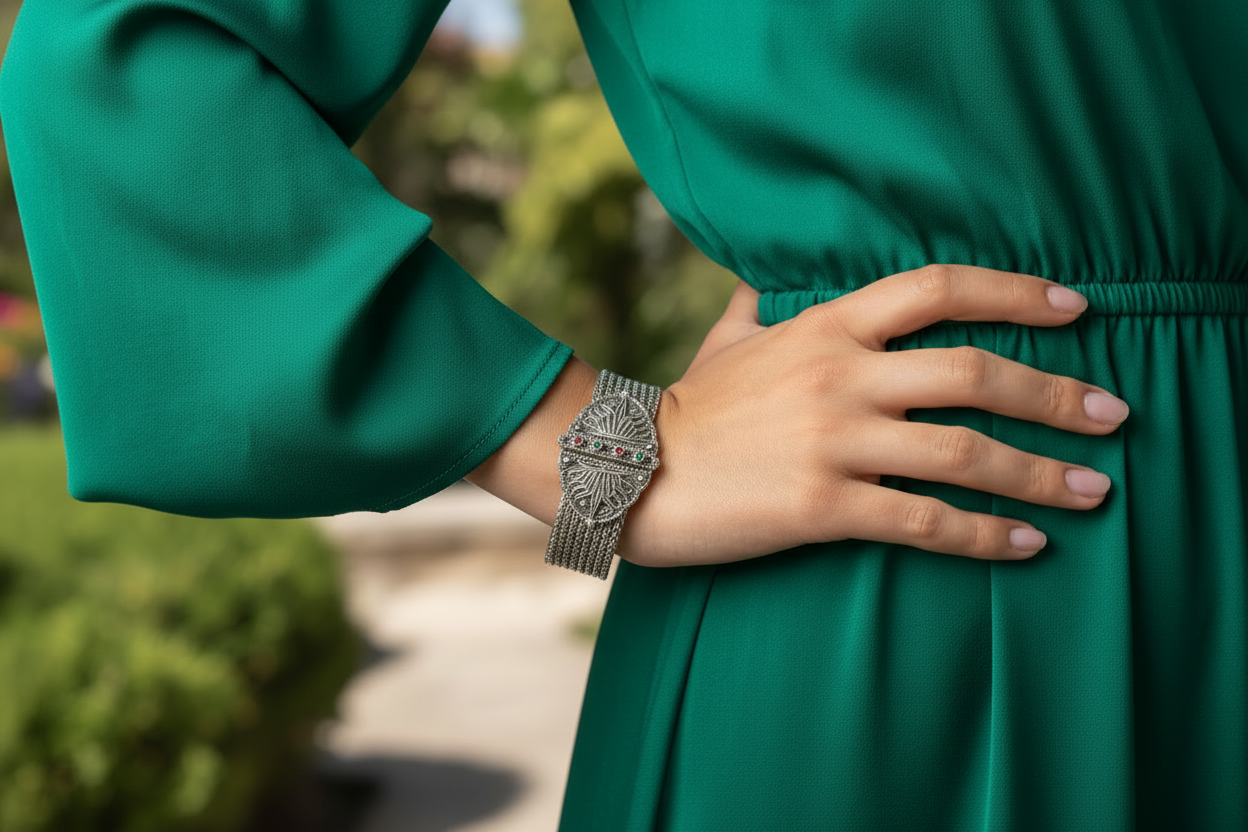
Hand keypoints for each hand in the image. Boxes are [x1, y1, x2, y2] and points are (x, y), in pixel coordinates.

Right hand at [615, 265, 1128, 566]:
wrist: (625, 470)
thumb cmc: (686, 406)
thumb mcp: (726, 339)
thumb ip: (758, 303)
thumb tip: (763, 277)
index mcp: (826, 327)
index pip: (938, 288)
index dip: (1017, 291)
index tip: (1076, 307)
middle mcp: (840, 375)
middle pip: (976, 371)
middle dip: (1056, 393)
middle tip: (1113, 415)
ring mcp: (833, 441)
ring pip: (964, 452)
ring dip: (1041, 473)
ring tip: (1092, 490)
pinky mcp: (821, 506)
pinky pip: (924, 521)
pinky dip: (984, 535)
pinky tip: (1025, 547)